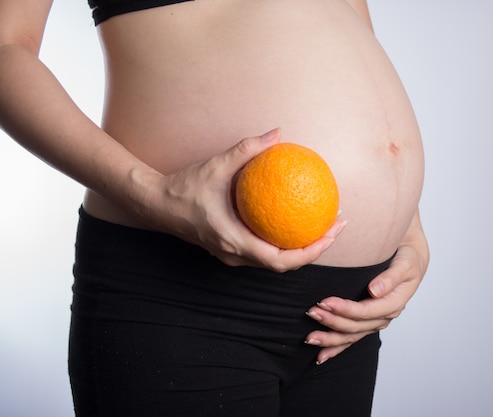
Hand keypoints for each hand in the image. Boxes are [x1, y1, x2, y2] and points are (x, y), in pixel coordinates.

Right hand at [138, 128, 344, 271]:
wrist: (155, 204)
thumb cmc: (183, 187)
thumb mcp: (216, 164)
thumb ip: (247, 149)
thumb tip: (278, 133)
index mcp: (234, 241)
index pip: (281, 260)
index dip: (311, 251)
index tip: (331, 233)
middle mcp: (235, 254)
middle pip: (284, 264)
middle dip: (314, 249)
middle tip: (336, 226)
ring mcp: (231, 254)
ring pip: (273, 260)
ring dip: (300, 247)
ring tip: (322, 224)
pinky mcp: (228, 248)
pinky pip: (262, 250)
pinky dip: (282, 241)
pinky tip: (293, 219)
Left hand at [304, 210, 428, 363]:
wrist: (409, 259)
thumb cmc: (407, 258)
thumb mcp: (405, 263)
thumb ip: (391, 277)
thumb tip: (375, 291)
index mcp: (395, 302)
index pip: (368, 311)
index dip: (346, 309)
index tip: (326, 302)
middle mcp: (385, 316)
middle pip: (356, 326)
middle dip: (332, 321)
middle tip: (312, 312)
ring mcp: (375, 322)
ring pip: (351, 336)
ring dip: (330, 339)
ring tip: (310, 338)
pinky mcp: (367, 322)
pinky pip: (351, 339)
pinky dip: (336, 348)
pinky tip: (321, 356)